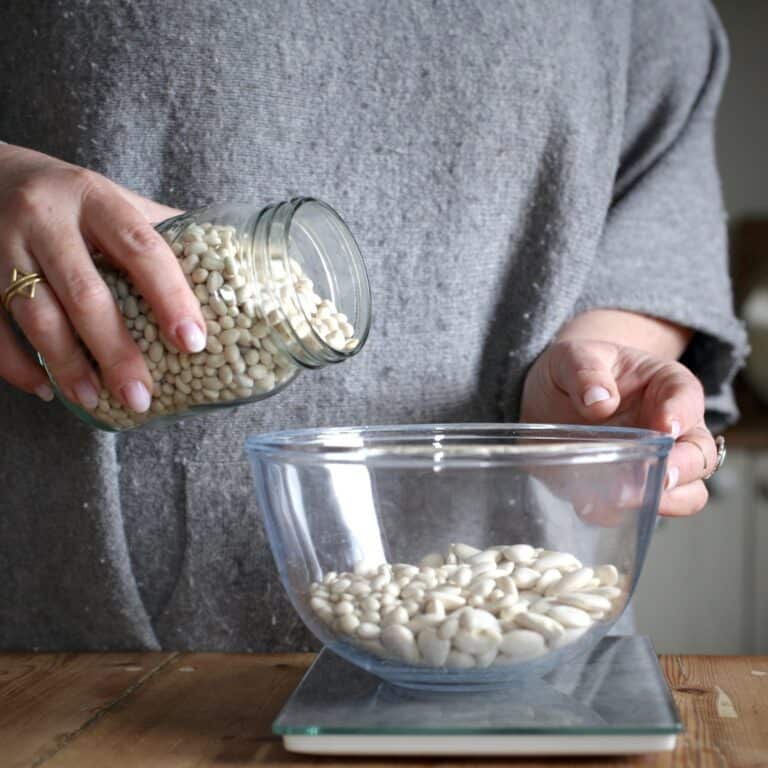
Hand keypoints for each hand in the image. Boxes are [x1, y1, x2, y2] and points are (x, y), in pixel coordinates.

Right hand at [0, 144, 205, 412]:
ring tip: (97, 400)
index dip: (170, 296)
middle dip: (116, 351)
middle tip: (141, 395)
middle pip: (84, 293)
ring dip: (68, 365)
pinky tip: (46, 389)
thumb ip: (160, 230)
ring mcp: (1, 244)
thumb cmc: (70, 198)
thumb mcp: (115, 199)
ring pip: (34, 314)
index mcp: (94, 197)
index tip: (192, 342)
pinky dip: (16, 364)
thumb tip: (227, 269)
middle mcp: (45, 218)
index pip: (141, 247)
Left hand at [521, 339, 717, 515]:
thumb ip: (585, 371)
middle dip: (682, 469)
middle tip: (658, 477)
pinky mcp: (627, 489)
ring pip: (685, 492)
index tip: (665, 428)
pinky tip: (590, 506)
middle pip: (700, 454)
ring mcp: (653, 463)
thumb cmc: (573, 370)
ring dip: (662, 501)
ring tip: (623, 497)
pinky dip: (619, 513)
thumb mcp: (571, 357)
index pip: (687, 397)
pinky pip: (636, 510)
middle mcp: (671, 429)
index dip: (681, 414)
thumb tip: (599, 401)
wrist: (549, 398)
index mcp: (665, 386)